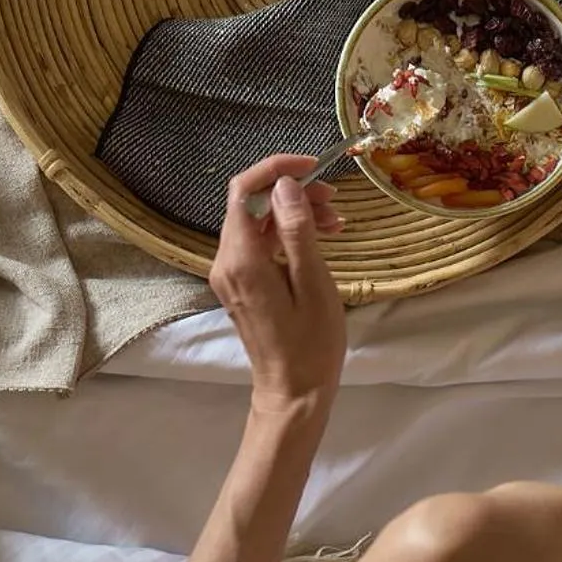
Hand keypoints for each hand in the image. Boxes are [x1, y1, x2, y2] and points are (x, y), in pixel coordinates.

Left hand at [213, 155, 346, 417]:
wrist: (293, 393)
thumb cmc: (310, 344)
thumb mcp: (313, 284)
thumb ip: (297, 231)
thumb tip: (285, 186)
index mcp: (241, 259)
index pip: (244, 191)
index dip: (277, 169)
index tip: (314, 168)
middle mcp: (225, 262)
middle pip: (250, 204)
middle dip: (291, 192)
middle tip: (335, 200)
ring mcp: (230, 275)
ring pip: (257, 223)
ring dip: (293, 213)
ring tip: (336, 222)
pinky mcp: (241, 284)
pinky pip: (259, 244)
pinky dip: (287, 234)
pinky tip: (319, 239)